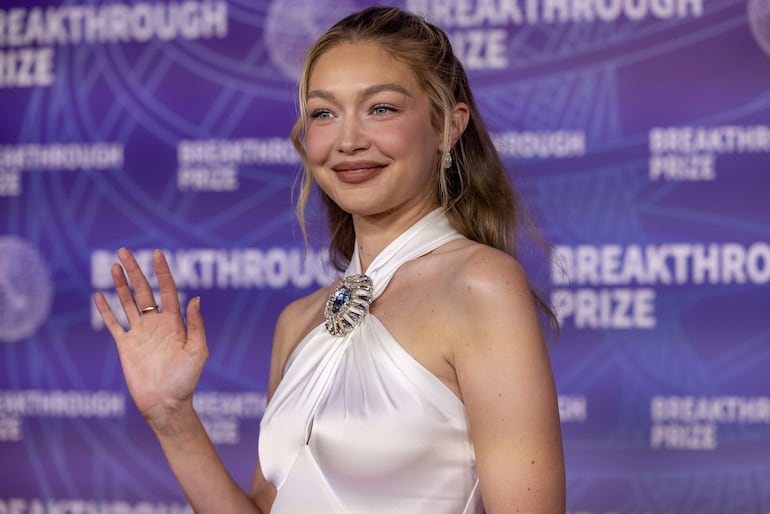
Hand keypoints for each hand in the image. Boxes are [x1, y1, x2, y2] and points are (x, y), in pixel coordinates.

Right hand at [94, 248, 207, 427]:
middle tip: (124, 251)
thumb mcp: (198, 351)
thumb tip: (195, 299)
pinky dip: (105, 310)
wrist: (166, 404)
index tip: (157, 253)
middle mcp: (156, 324)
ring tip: (114, 266)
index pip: (167, 290)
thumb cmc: (186, 380)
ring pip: (127, 303)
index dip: (162, 272)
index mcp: (175, 322)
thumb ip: (196, 325)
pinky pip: (113, 324)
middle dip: (135, 271)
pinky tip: (99, 295)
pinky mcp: (125, 346)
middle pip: (143, 291)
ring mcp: (140, 334)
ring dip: (120, 284)